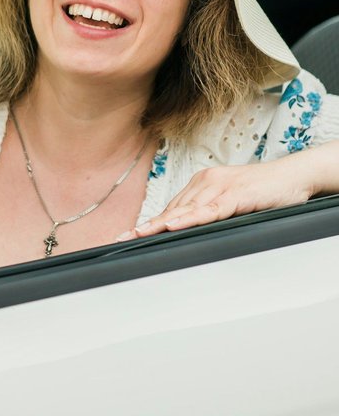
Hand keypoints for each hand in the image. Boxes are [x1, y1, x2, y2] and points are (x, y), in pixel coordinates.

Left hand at [118, 158, 315, 239]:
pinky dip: (190, 218)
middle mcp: (206, 182)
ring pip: (186, 210)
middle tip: (124, 238)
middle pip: (173, 210)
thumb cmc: (263, 192)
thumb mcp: (232, 204)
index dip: (150, 223)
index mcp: (202, 184)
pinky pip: (209, 209)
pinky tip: (174, 225)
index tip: (128, 234)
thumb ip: (211, 215)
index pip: (172, 208)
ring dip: (162, 224)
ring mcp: (219, 187)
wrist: (292, 177)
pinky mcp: (235, 194)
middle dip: (148, 226)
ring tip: (139, 234)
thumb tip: (191, 233)